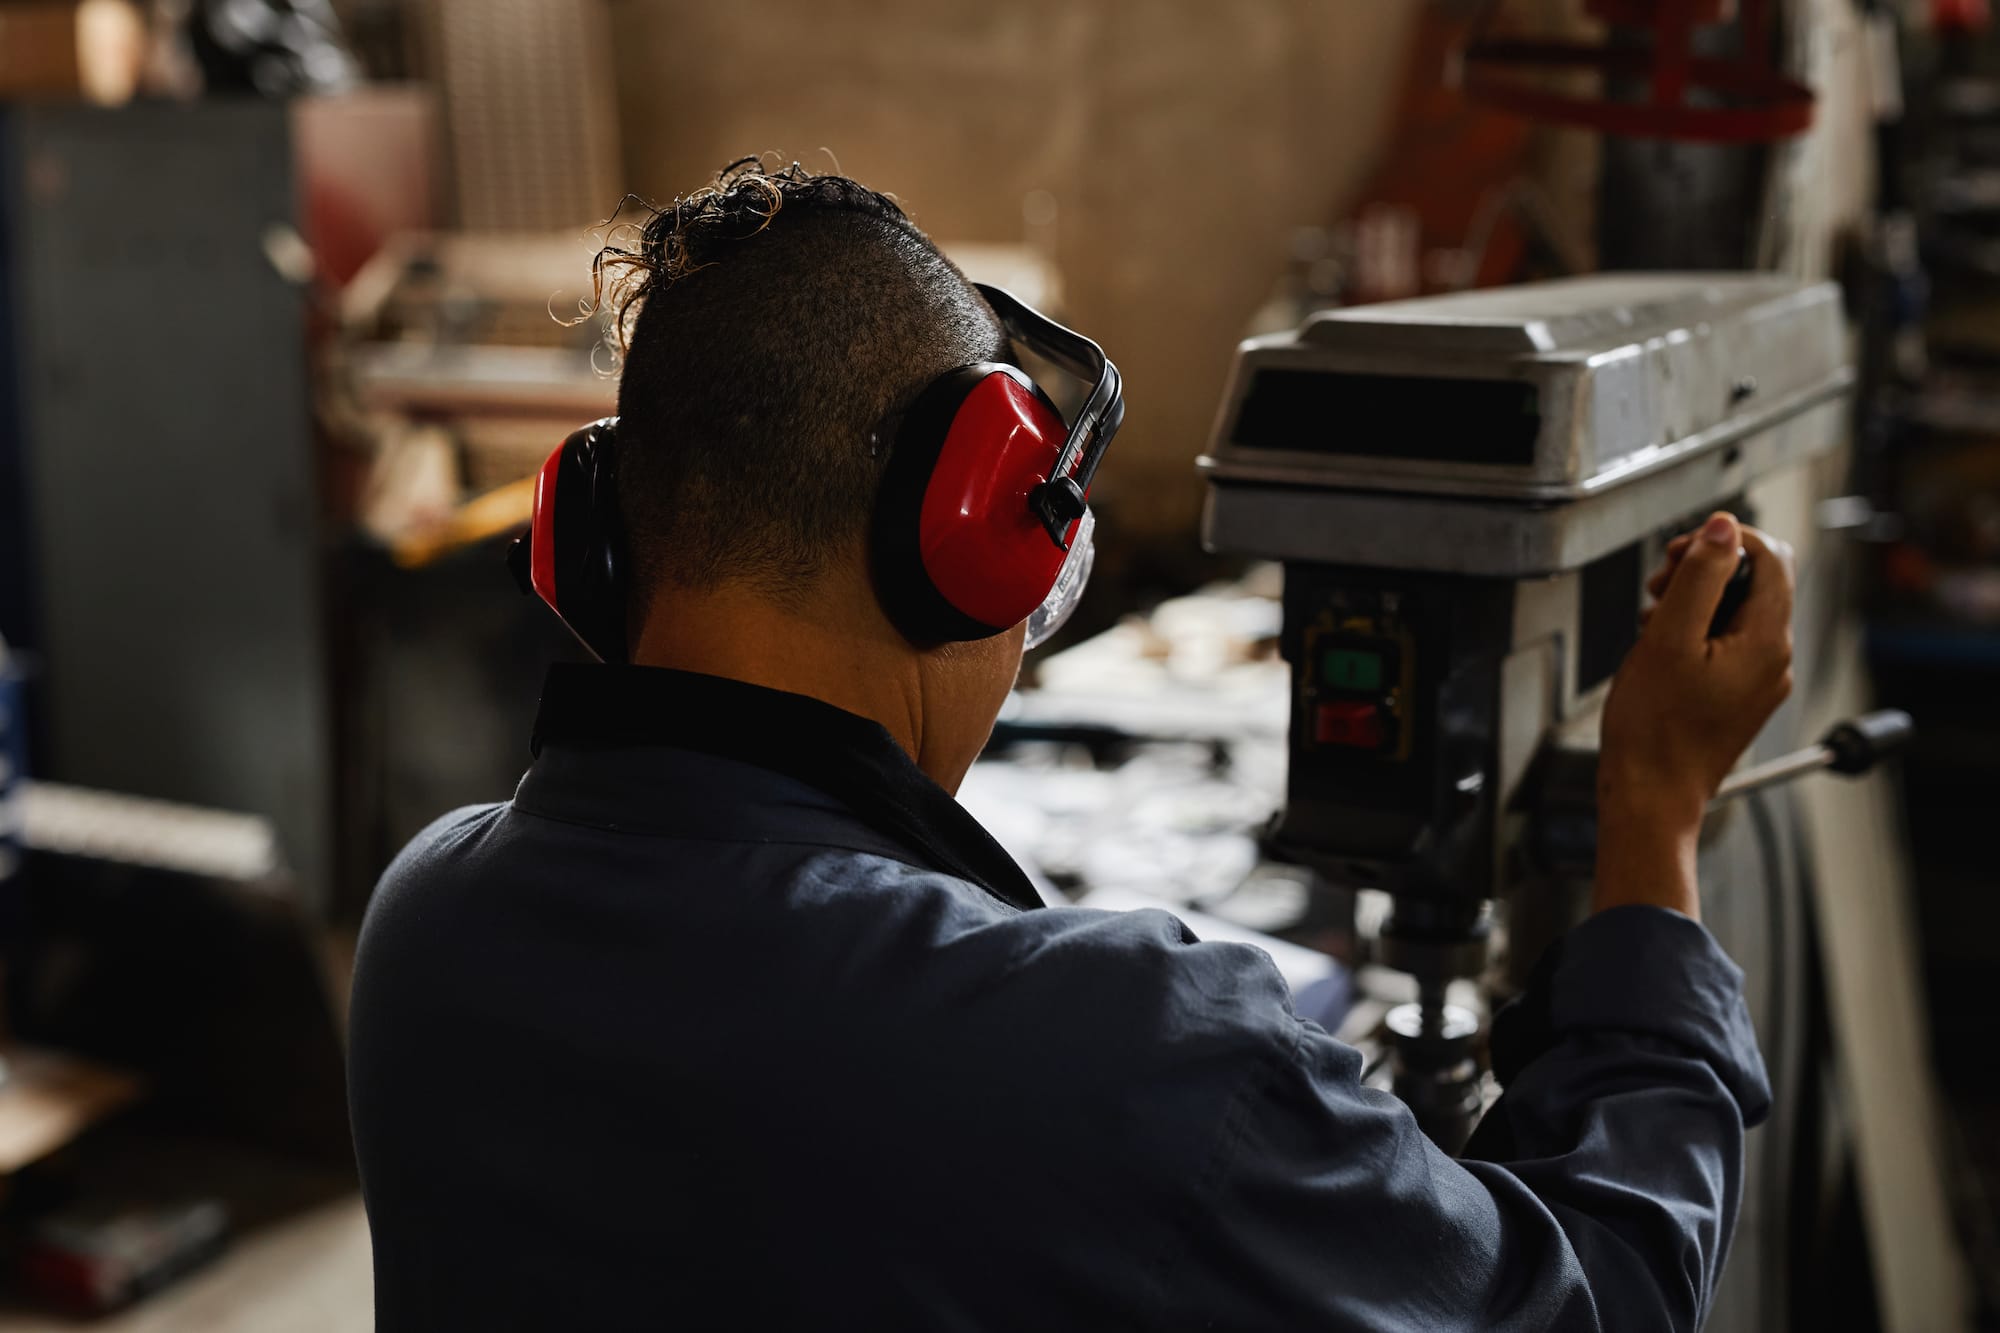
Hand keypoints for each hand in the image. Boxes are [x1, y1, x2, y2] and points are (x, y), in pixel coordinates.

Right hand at [1592, 512, 1794, 917]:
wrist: (1650, 797)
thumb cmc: (1654, 731)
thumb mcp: (1668, 638)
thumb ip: (1700, 576)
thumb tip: (1723, 528)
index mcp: (1766, 642)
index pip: (1771, 557)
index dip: (1726, 539)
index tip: (1682, 549)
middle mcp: (1773, 660)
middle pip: (1755, 583)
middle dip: (1706, 571)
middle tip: (1660, 585)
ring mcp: (1758, 681)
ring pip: (1737, 613)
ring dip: (1696, 601)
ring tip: (1654, 619)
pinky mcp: (1738, 696)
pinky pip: (1727, 644)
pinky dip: (1696, 632)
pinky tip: (1661, 647)